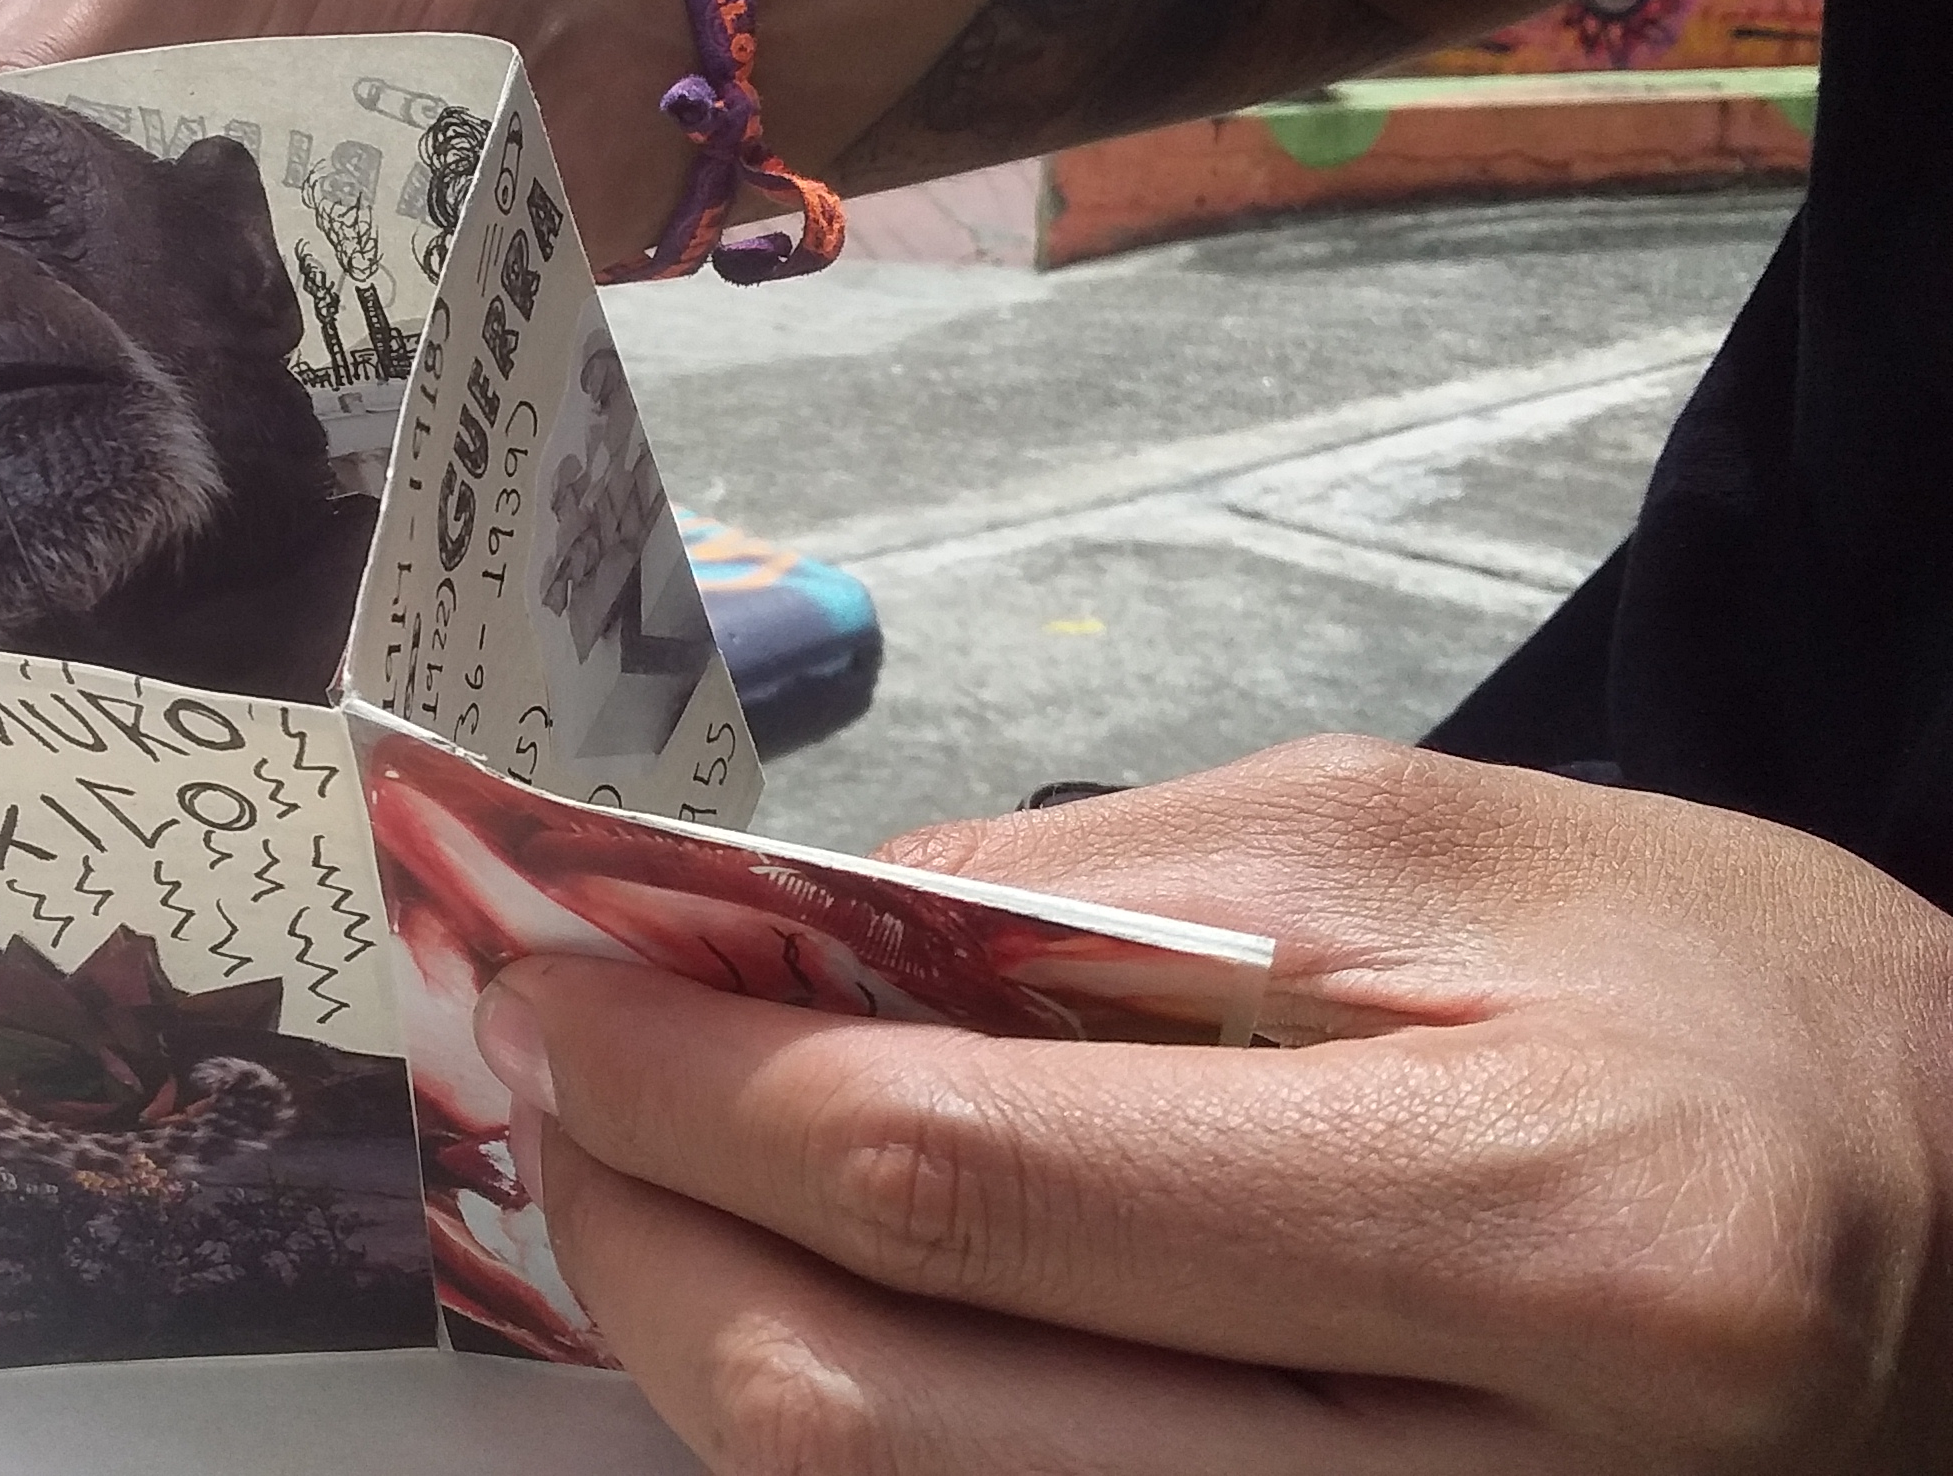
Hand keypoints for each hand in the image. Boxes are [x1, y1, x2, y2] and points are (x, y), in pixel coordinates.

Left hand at [474, 737, 1952, 1471]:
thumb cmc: (1715, 995)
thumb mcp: (1413, 849)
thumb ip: (1065, 904)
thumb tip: (758, 956)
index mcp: (1540, 1230)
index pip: (965, 1186)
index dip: (694, 1090)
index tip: (549, 984)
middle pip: (889, 1425)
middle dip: (647, 1241)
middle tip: (553, 1090)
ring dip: (718, 1352)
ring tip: (645, 1185)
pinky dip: (864, 1438)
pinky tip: (810, 1304)